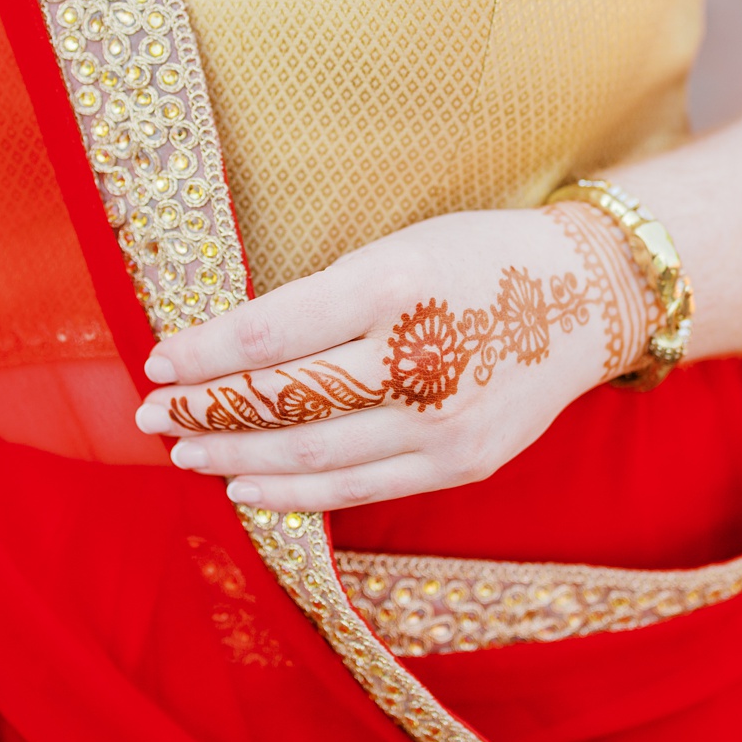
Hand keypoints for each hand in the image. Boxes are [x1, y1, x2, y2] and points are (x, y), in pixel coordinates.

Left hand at [137, 206, 650, 511]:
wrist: (589, 295)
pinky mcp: (462, 462)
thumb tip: (225, 352)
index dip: (201, 355)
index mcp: (394, 285)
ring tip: (187, 450)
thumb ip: (321, 300)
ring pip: (311, 455)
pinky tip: (247, 486)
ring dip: (234, 456)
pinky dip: (293, 493)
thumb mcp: (397, 249)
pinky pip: (359, 489)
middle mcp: (418, 358)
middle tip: (152, 415)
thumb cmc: (478, 259)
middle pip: (281, 400)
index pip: (269, 332)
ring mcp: (442, 421)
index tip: (155, 362)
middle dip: (204, 410)